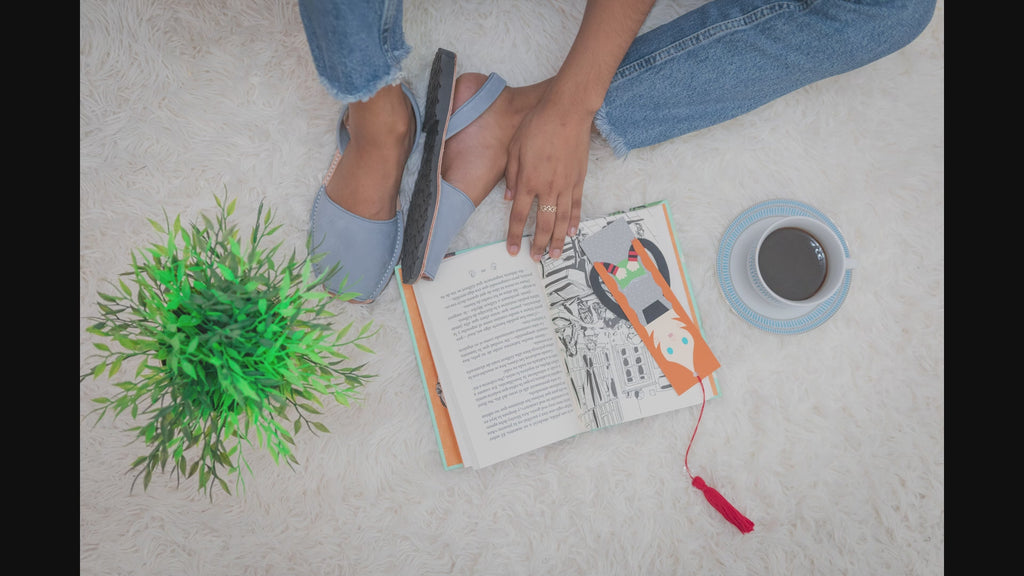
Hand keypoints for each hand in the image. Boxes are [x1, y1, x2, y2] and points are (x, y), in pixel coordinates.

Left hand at [504, 90, 589, 260]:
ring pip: (562, 220)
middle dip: (538, 244)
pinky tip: (572, 233)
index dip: (515, 235)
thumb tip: (509, 198)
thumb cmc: (537, 125)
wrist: (567, 112)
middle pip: (543, 224)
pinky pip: (576, 206)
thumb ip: (511, 175)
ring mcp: (566, 185)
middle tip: (535, 258)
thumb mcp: (514, 148)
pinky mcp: (579, 179)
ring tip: (555, 255)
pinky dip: (574, 221)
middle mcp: (547, 188)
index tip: (513, 250)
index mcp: (528, 181)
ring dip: (558, 240)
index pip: (520, 216)